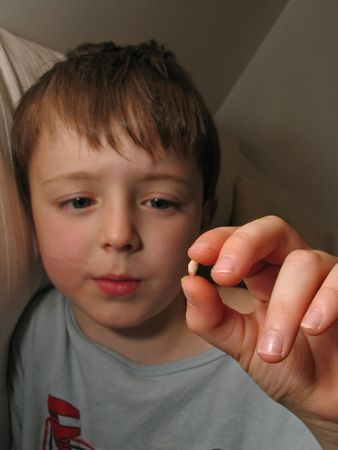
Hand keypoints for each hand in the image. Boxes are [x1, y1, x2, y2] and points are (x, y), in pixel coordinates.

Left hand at [181, 216, 337, 448]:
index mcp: (264, 274)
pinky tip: (312, 328)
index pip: (242, 240)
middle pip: (273, 230)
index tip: (196, 255)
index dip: (220, 239)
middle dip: (244, 245)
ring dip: (284, 306)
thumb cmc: (286, 367)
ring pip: (304, 263)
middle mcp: (295, 267)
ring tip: (273, 350)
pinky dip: (325, 301)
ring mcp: (327, 276)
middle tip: (223, 275)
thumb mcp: (239, 343)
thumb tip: (188, 281)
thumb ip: (210, 317)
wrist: (325, 401)